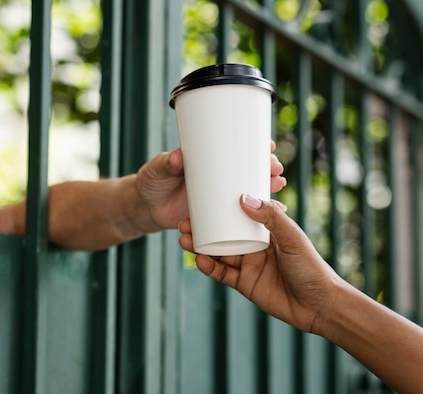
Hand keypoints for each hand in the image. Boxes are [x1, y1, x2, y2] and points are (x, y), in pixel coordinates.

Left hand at [136, 142, 286, 232]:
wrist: (144, 209)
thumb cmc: (151, 182)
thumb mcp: (157, 169)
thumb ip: (165, 163)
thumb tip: (177, 158)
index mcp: (210, 160)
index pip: (238, 148)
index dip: (257, 146)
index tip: (269, 147)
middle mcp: (219, 177)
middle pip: (251, 170)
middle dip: (267, 169)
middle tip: (276, 170)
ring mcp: (219, 197)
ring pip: (250, 193)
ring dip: (268, 190)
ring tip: (278, 188)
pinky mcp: (216, 217)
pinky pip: (240, 217)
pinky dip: (256, 217)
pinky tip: (272, 217)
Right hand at [178, 193, 340, 335]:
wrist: (319, 306)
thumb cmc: (311, 267)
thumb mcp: (292, 238)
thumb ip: (270, 218)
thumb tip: (244, 198)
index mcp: (267, 230)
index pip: (239, 214)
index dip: (220, 208)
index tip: (201, 200)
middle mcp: (255, 245)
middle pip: (223, 233)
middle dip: (202, 228)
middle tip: (184, 223)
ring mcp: (248, 265)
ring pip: (218, 252)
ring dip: (200, 246)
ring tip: (183, 239)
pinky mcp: (244, 284)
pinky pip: (222, 274)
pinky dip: (209, 267)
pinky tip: (199, 261)